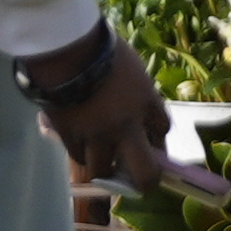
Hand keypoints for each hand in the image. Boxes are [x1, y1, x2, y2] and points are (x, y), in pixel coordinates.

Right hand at [31, 40, 182, 198]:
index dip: (160, 139)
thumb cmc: (101, 49)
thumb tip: (140, 111)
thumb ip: (138, 93)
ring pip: (104, 170)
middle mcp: (126, 127)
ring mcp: (97, 136)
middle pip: (145, 174)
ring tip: (102, 157)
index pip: (164, 131)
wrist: (66, 51)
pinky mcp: (70, 137)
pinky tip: (80, 142)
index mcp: (147, 103)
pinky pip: (79, 156)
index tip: (153, 139)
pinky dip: (81, 152)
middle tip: (140, 180)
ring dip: (105, 167)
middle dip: (145, 181)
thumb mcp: (132, 69)